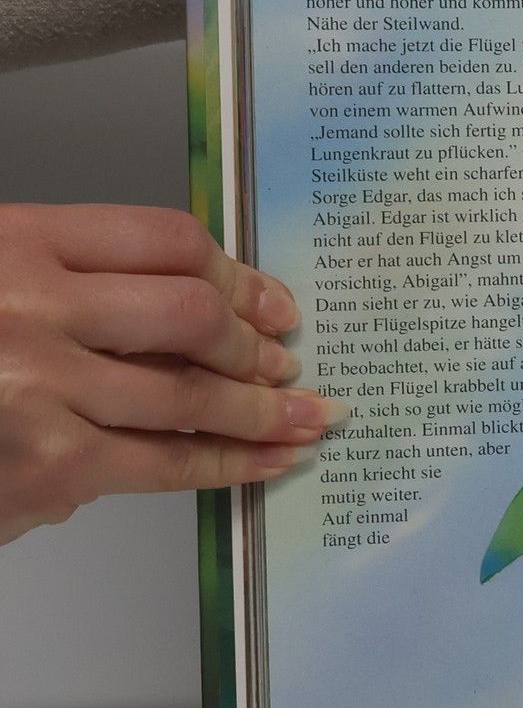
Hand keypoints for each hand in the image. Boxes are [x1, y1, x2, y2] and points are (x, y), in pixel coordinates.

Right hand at [0, 204, 336, 545]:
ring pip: (192, 394)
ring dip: (265, 409)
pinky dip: (231, 463)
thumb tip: (187, 304)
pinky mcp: (50, 468)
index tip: (269, 298)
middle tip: (288, 360)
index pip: (163, 239)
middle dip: (255, 341)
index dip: (234, 272)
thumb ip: (67, 282)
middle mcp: (32, 309)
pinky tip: (269, 460)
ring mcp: (42, 391)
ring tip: (308, 415)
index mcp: (14, 245)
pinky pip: (167, 462)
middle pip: (191, 314)